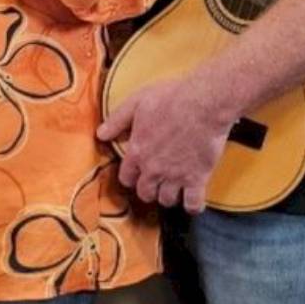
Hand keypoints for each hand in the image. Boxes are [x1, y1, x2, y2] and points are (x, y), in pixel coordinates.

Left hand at [96, 75, 231, 212]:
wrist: (204, 103)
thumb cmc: (172, 98)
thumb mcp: (137, 102)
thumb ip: (117, 120)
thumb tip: (100, 134)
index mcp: (137, 152)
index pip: (126, 177)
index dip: (131, 176)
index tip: (137, 173)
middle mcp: (153, 169)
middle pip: (145, 193)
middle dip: (149, 189)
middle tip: (156, 181)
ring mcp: (175, 176)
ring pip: (167, 200)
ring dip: (169, 195)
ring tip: (174, 187)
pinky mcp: (197, 178)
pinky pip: (193, 204)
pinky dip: (193, 206)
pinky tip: (193, 200)